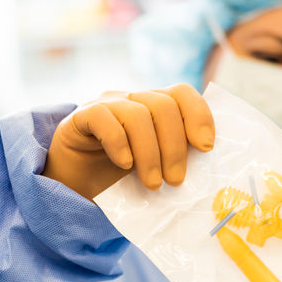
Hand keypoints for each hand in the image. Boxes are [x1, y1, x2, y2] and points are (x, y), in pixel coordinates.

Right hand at [43, 84, 215, 199]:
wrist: (73, 188)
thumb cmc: (119, 181)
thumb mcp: (155, 168)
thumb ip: (177, 160)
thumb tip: (208, 168)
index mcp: (154, 107)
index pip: (182, 93)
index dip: (199, 115)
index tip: (206, 147)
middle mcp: (131, 99)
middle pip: (163, 106)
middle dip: (174, 146)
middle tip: (175, 180)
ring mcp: (105, 105)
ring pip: (137, 115)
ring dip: (150, 153)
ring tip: (152, 184)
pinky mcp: (80, 117)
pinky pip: (104, 119)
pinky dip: (119, 143)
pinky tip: (124, 165)